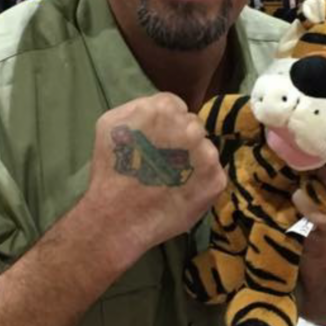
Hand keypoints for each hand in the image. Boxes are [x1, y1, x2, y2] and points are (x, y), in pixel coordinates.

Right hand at [85, 93, 226, 259]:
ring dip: (192, 159)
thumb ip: (137, 107)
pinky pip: (212, 173)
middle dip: (180, 139)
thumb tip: (159, 108)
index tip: (155, 141)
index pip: (176, 106)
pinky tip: (181, 192)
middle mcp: (189, 128)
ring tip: (171, 179)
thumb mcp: (110, 124)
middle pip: (192, 125)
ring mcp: (206, 154)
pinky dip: (200, 181)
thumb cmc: (109, 171)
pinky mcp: (216, 180)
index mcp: (163, 109)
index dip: (165, 124)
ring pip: (204, 148)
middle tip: (163, 161)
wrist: (117, 218)